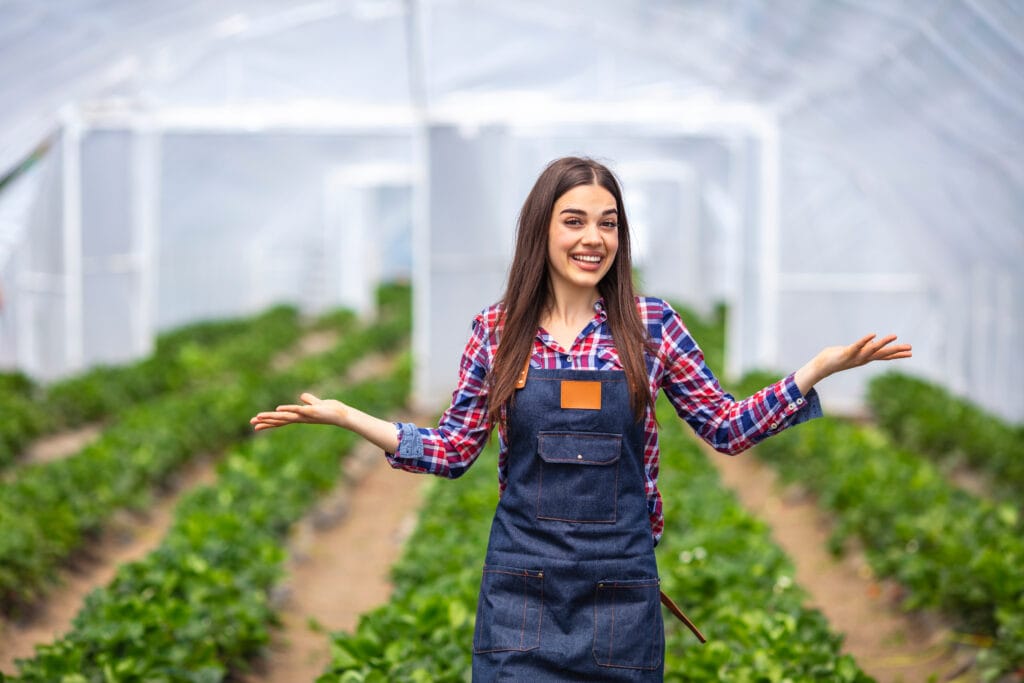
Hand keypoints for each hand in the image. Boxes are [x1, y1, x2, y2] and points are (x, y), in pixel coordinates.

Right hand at [249, 392, 348, 431]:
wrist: (343, 415)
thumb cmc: (331, 411)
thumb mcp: (317, 404)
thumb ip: (309, 400)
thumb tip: (302, 396)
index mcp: (300, 416)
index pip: (282, 420)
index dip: (269, 422)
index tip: (256, 424)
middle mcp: (300, 418)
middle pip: (280, 421)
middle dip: (266, 422)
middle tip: (252, 424)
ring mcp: (305, 416)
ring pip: (285, 417)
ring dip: (272, 417)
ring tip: (259, 417)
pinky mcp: (312, 413)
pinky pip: (297, 411)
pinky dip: (288, 410)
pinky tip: (278, 409)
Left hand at [795, 334, 911, 394]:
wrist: (821, 366)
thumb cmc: (836, 357)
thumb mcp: (854, 352)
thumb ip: (864, 348)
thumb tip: (873, 343)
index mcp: (866, 358)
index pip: (884, 356)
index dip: (897, 354)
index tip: (911, 352)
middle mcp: (863, 359)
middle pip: (882, 354)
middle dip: (896, 351)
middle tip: (911, 348)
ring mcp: (856, 357)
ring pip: (872, 350)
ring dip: (883, 343)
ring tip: (894, 336)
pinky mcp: (846, 353)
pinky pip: (857, 346)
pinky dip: (864, 341)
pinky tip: (873, 334)